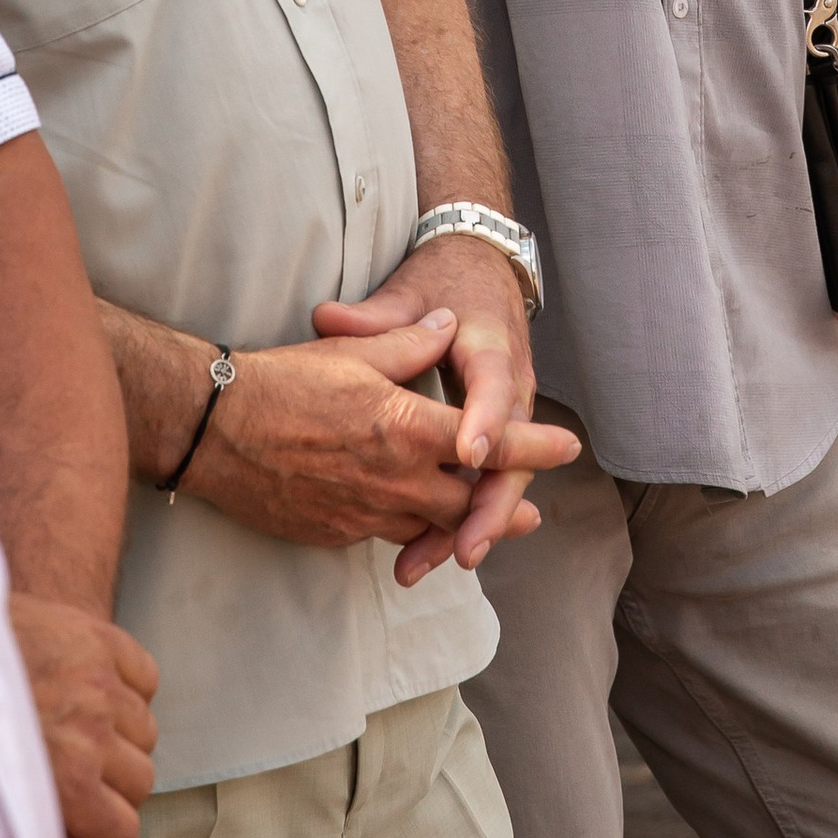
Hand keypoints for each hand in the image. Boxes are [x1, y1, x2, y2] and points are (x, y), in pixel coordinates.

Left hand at [7, 595, 157, 837]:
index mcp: (65, 778)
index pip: (123, 833)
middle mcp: (91, 730)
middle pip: (140, 782)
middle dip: (113, 790)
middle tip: (79, 782)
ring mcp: (101, 681)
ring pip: (145, 731)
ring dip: (120, 737)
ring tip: (77, 733)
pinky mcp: (103, 641)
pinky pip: (146, 679)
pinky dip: (129, 687)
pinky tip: (93, 693)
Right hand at [190, 310, 573, 584]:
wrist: (215, 431)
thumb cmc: (284, 381)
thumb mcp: (354, 350)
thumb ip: (410, 343)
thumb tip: (446, 327)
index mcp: (408, 429)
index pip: (490, 443)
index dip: (534, 446)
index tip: (569, 446)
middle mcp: (396, 480)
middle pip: (469, 503)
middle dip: (504, 508)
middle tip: (533, 512)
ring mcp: (365, 513)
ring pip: (429, 527)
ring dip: (458, 526)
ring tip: (480, 529)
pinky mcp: (335, 533)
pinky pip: (386, 533)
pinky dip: (407, 528)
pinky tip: (411, 521)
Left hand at [314, 234, 576, 583]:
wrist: (482, 273)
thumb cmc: (445, 282)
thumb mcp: (410, 289)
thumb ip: (374, 314)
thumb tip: (327, 318)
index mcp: (490, 347)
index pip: (492, 384)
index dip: (484, 419)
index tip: (468, 451)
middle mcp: (507, 391)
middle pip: (510, 459)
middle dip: (490, 508)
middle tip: (465, 547)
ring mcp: (503, 420)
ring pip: (496, 484)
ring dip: (469, 527)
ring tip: (432, 564)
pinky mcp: (487, 439)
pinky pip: (479, 488)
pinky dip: (456, 521)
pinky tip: (424, 555)